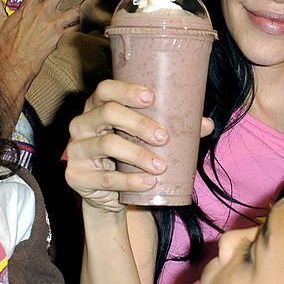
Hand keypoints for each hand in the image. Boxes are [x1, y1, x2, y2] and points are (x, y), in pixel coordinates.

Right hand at [0, 0, 80, 81]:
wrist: (14, 65)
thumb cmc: (5, 45)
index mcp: (28, 7)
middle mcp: (43, 13)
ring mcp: (53, 25)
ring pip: (74, 10)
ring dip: (81, 4)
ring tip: (87, 0)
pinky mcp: (59, 38)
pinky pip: (75, 28)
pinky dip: (81, 25)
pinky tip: (86, 21)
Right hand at [65, 80, 212, 212]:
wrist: (108, 194)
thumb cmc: (129, 155)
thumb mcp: (146, 139)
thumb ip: (173, 129)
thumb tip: (206, 123)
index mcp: (97, 107)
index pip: (105, 89)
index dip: (126, 90)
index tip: (152, 97)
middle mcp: (82, 123)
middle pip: (108, 113)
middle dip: (140, 124)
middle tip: (164, 137)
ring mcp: (76, 149)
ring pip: (107, 145)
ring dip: (138, 155)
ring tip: (161, 166)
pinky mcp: (76, 176)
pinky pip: (106, 177)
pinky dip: (130, 180)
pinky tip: (149, 182)